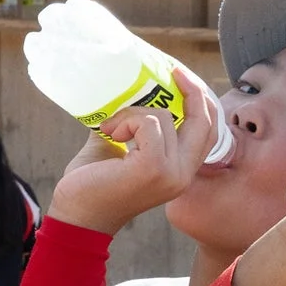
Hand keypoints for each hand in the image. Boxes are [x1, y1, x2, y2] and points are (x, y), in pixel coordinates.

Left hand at [48, 66, 220, 234]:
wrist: (76, 215)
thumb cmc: (93, 183)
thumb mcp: (120, 147)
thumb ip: (133, 124)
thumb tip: (129, 89)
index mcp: (180, 171)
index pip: (209, 131)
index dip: (202, 101)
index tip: (182, 77)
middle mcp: (183, 174)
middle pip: (204, 120)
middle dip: (192, 90)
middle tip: (172, 70)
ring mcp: (171, 173)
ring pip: (164, 117)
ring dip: (131, 114)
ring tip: (111, 130)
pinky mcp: (154, 168)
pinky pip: (149, 123)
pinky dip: (127, 121)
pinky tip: (110, 133)